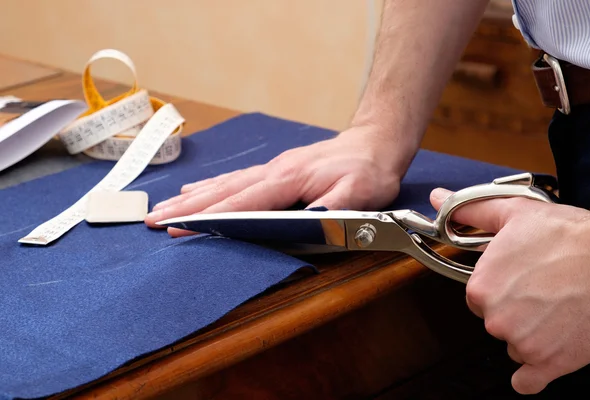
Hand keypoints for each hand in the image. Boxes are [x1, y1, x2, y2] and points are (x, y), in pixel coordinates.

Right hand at [145, 126, 410, 236]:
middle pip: (222, 191)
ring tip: (163, 207)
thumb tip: (306, 220)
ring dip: (191, 196)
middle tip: (154, 219)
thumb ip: (334, 207)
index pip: (241, 201)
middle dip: (186, 207)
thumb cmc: (367, 171)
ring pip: (224, 184)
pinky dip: (211, 186)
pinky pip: (235, 179)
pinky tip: (196, 189)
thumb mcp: (360, 193)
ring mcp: (272, 169)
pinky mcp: (275, 171)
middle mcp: (273, 172)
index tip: (180, 227)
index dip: (210, 216)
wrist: (373, 144)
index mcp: (288, 179)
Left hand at [430, 188, 589, 394]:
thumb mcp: (515, 215)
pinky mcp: (549, 363)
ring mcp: (521, 344)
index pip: (478, 297)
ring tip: (556, 310)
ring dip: (531, 334)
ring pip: (515, 345)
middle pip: (496, 321)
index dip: (498, 288)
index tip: (518, 280)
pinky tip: (543, 355)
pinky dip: (534, 373)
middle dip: (514, 310)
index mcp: (480, 288)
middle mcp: (495, 319)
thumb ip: (471, 212)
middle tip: (541, 292)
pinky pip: (527, 381)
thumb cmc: (568, 238)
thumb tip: (438, 199)